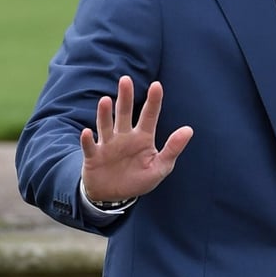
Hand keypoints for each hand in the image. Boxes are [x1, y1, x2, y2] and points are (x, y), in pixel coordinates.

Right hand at [80, 75, 192, 201]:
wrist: (114, 196)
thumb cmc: (139, 179)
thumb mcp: (160, 167)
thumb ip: (173, 148)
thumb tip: (189, 129)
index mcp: (143, 137)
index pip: (149, 115)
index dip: (153, 101)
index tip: (157, 85)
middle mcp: (124, 136)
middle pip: (124, 113)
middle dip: (125, 97)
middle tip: (126, 80)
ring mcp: (108, 145)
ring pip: (106, 126)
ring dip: (105, 114)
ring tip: (105, 100)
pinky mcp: (94, 157)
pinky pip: (90, 147)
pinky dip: (87, 140)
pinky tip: (86, 132)